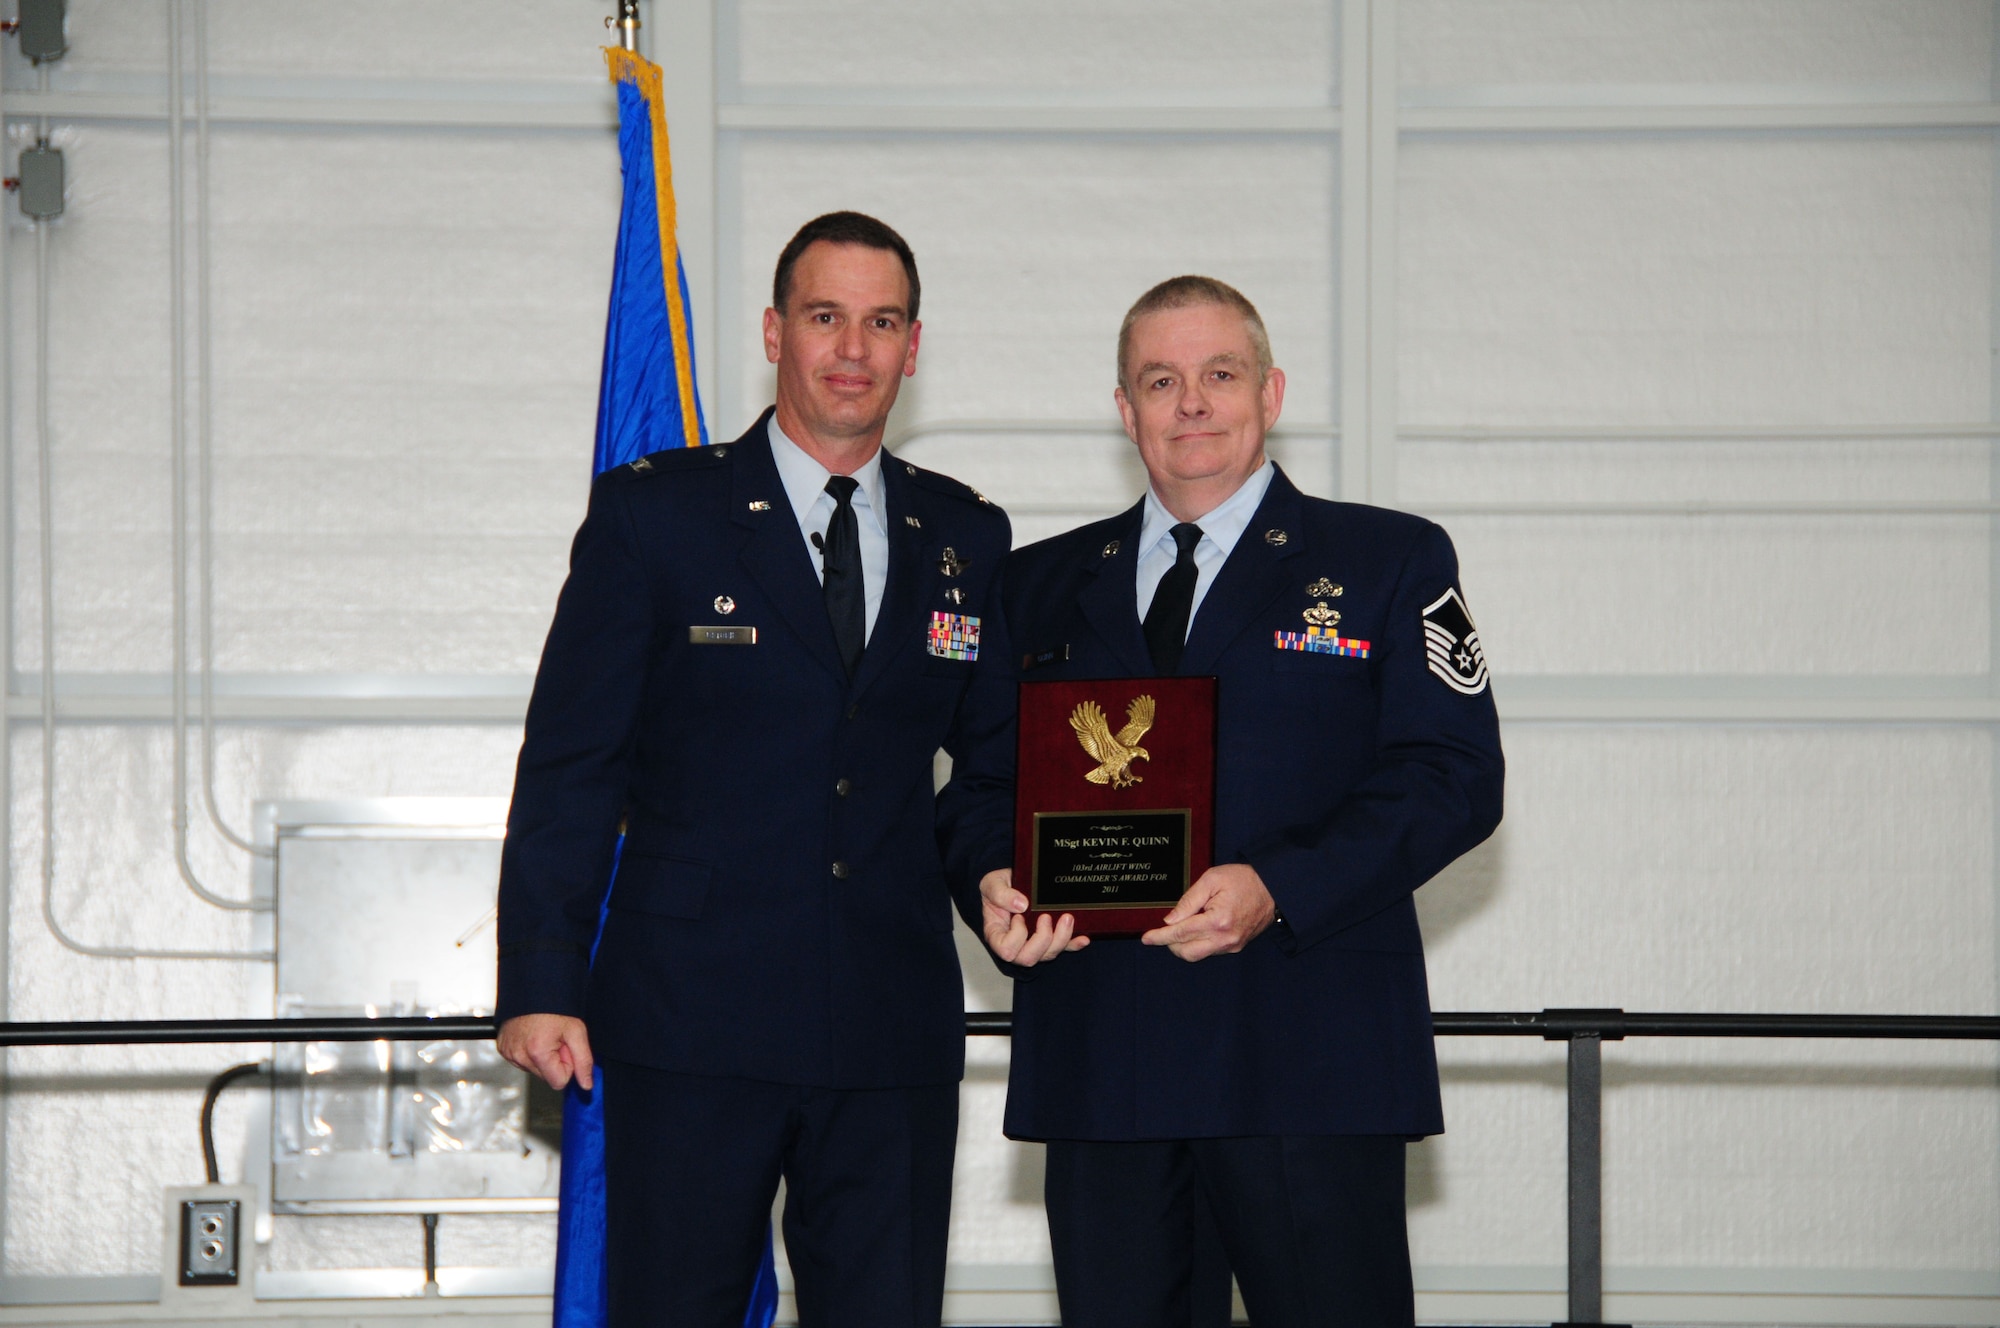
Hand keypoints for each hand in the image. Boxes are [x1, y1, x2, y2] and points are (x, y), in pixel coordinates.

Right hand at [497, 1013, 594, 1091]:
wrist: (533, 986)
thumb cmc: (555, 1005)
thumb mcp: (576, 1031)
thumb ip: (584, 1061)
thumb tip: (586, 1084)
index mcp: (537, 1052)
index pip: (559, 1082)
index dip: (567, 1065)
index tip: (566, 1047)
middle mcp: (519, 1055)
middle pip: (546, 1076)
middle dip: (555, 1060)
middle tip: (556, 1037)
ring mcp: (509, 1052)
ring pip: (534, 1068)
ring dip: (542, 1055)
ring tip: (545, 1033)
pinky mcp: (503, 1048)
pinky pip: (521, 1059)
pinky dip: (530, 1051)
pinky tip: (534, 1034)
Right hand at [980, 867, 1088, 966]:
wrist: (1012, 882)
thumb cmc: (998, 887)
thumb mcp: (992, 884)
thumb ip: (1001, 894)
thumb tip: (1022, 905)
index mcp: (997, 935)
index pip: (1006, 950)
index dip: (1016, 936)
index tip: (1020, 916)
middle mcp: (1016, 945)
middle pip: (1029, 958)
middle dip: (1043, 939)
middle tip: (1046, 917)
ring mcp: (1035, 944)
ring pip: (1049, 955)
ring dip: (1061, 938)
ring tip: (1067, 917)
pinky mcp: (1051, 938)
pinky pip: (1065, 948)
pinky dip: (1075, 944)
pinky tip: (1084, 937)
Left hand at [1142, 863, 1275, 961]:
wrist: (1273, 888)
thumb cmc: (1243, 879)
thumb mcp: (1211, 879)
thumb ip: (1189, 901)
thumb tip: (1170, 920)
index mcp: (1218, 920)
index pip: (1181, 933)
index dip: (1160, 936)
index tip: (1146, 938)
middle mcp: (1225, 939)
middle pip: (1186, 952)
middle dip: (1170, 944)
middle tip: (1162, 931)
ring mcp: (1231, 945)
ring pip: (1197, 955)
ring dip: (1184, 944)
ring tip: (1184, 925)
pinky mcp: (1236, 947)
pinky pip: (1209, 951)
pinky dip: (1198, 943)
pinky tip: (1198, 928)